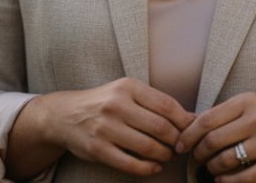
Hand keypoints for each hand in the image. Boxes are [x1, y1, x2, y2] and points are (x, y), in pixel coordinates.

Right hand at [9, 77, 195, 177]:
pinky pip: (130, 164)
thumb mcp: (126, 92)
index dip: (184, 121)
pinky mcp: (98, 149)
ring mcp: (106, 128)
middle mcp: (116, 105)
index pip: (167, 105)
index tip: (191, 130)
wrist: (63, 115)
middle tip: (181, 146)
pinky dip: (148, 168)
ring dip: (164, 155)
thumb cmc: (103, 103)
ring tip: (168, 156)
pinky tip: (155, 167)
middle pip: (161, 127)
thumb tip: (191, 117)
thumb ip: (155, 102)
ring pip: (148, 147)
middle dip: (177, 141)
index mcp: (127, 87)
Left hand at [175, 93, 255, 182]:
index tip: (180, 144)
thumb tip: (189, 125)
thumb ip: (225, 114)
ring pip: (225, 160)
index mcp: (247, 102)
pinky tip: (222, 180)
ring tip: (209, 168)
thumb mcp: (253, 105)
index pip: (207, 119)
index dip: (188, 135)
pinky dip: (227, 182)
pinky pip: (243, 178)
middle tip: (194, 159)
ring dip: (211, 168)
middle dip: (198, 154)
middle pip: (213, 141)